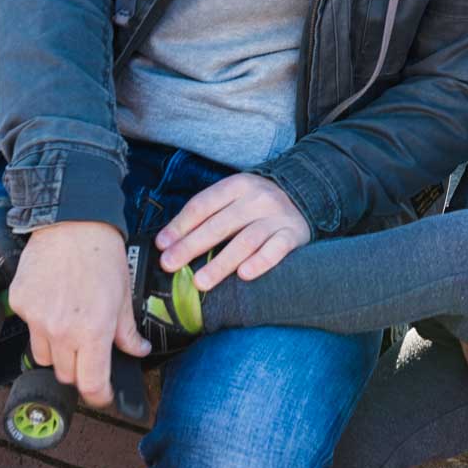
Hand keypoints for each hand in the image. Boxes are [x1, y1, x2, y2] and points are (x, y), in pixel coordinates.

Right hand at [9, 220, 149, 408]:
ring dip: (58, 351)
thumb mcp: (124, 294)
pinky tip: (54, 302)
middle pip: (66, 374)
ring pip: (44, 356)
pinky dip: (40, 324)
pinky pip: (29, 328)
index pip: (91, 384)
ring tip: (70, 325)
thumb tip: (138, 350)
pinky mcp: (20, 304)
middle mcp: (61, 331)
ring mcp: (36, 319)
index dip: (99, 396)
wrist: (72, 222)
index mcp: (93, 331)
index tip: (103, 395)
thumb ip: (127, 330)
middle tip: (90, 353)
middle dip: (80, 371)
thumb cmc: (103, 254)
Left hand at [156, 172, 311, 289]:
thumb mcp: (233, 198)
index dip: (180, 226)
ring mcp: (277, 216)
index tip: (162, 245)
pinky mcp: (294, 234)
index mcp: (237, 185)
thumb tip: (167, 242)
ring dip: (221, 262)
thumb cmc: (257, 205)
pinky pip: (276, 250)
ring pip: (246, 240)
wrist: (305, 195)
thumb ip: (206, 215)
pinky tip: (244, 275)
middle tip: (170, 264)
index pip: (203, 205)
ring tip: (200, 282)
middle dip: (191, 246)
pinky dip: (260, 262)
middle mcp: (258, 198)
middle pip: (220, 224)